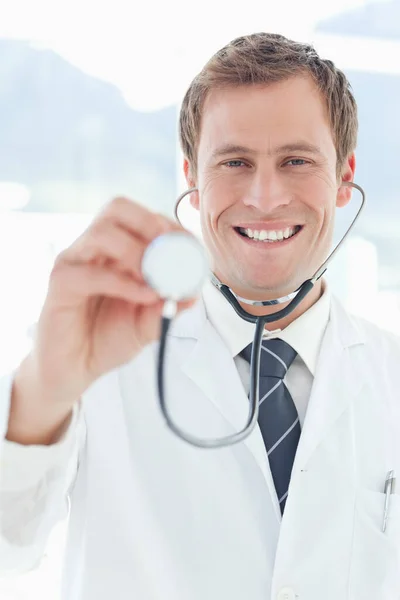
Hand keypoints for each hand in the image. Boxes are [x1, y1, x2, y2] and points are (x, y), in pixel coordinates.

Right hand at [28, 197, 196, 405]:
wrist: (75, 368)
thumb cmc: (108, 339)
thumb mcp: (148, 324)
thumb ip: (168, 307)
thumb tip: (193, 293)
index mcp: (117, 250)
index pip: (143, 218)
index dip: (170, 227)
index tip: (192, 247)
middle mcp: (94, 249)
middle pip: (118, 208)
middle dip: (150, 223)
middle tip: (172, 248)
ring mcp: (75, 261)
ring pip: (102, 232)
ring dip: (136, 251)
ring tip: (156, 278)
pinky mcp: (60, 283)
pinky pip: (90, 273)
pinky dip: (123, 282)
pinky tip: (144, 296)